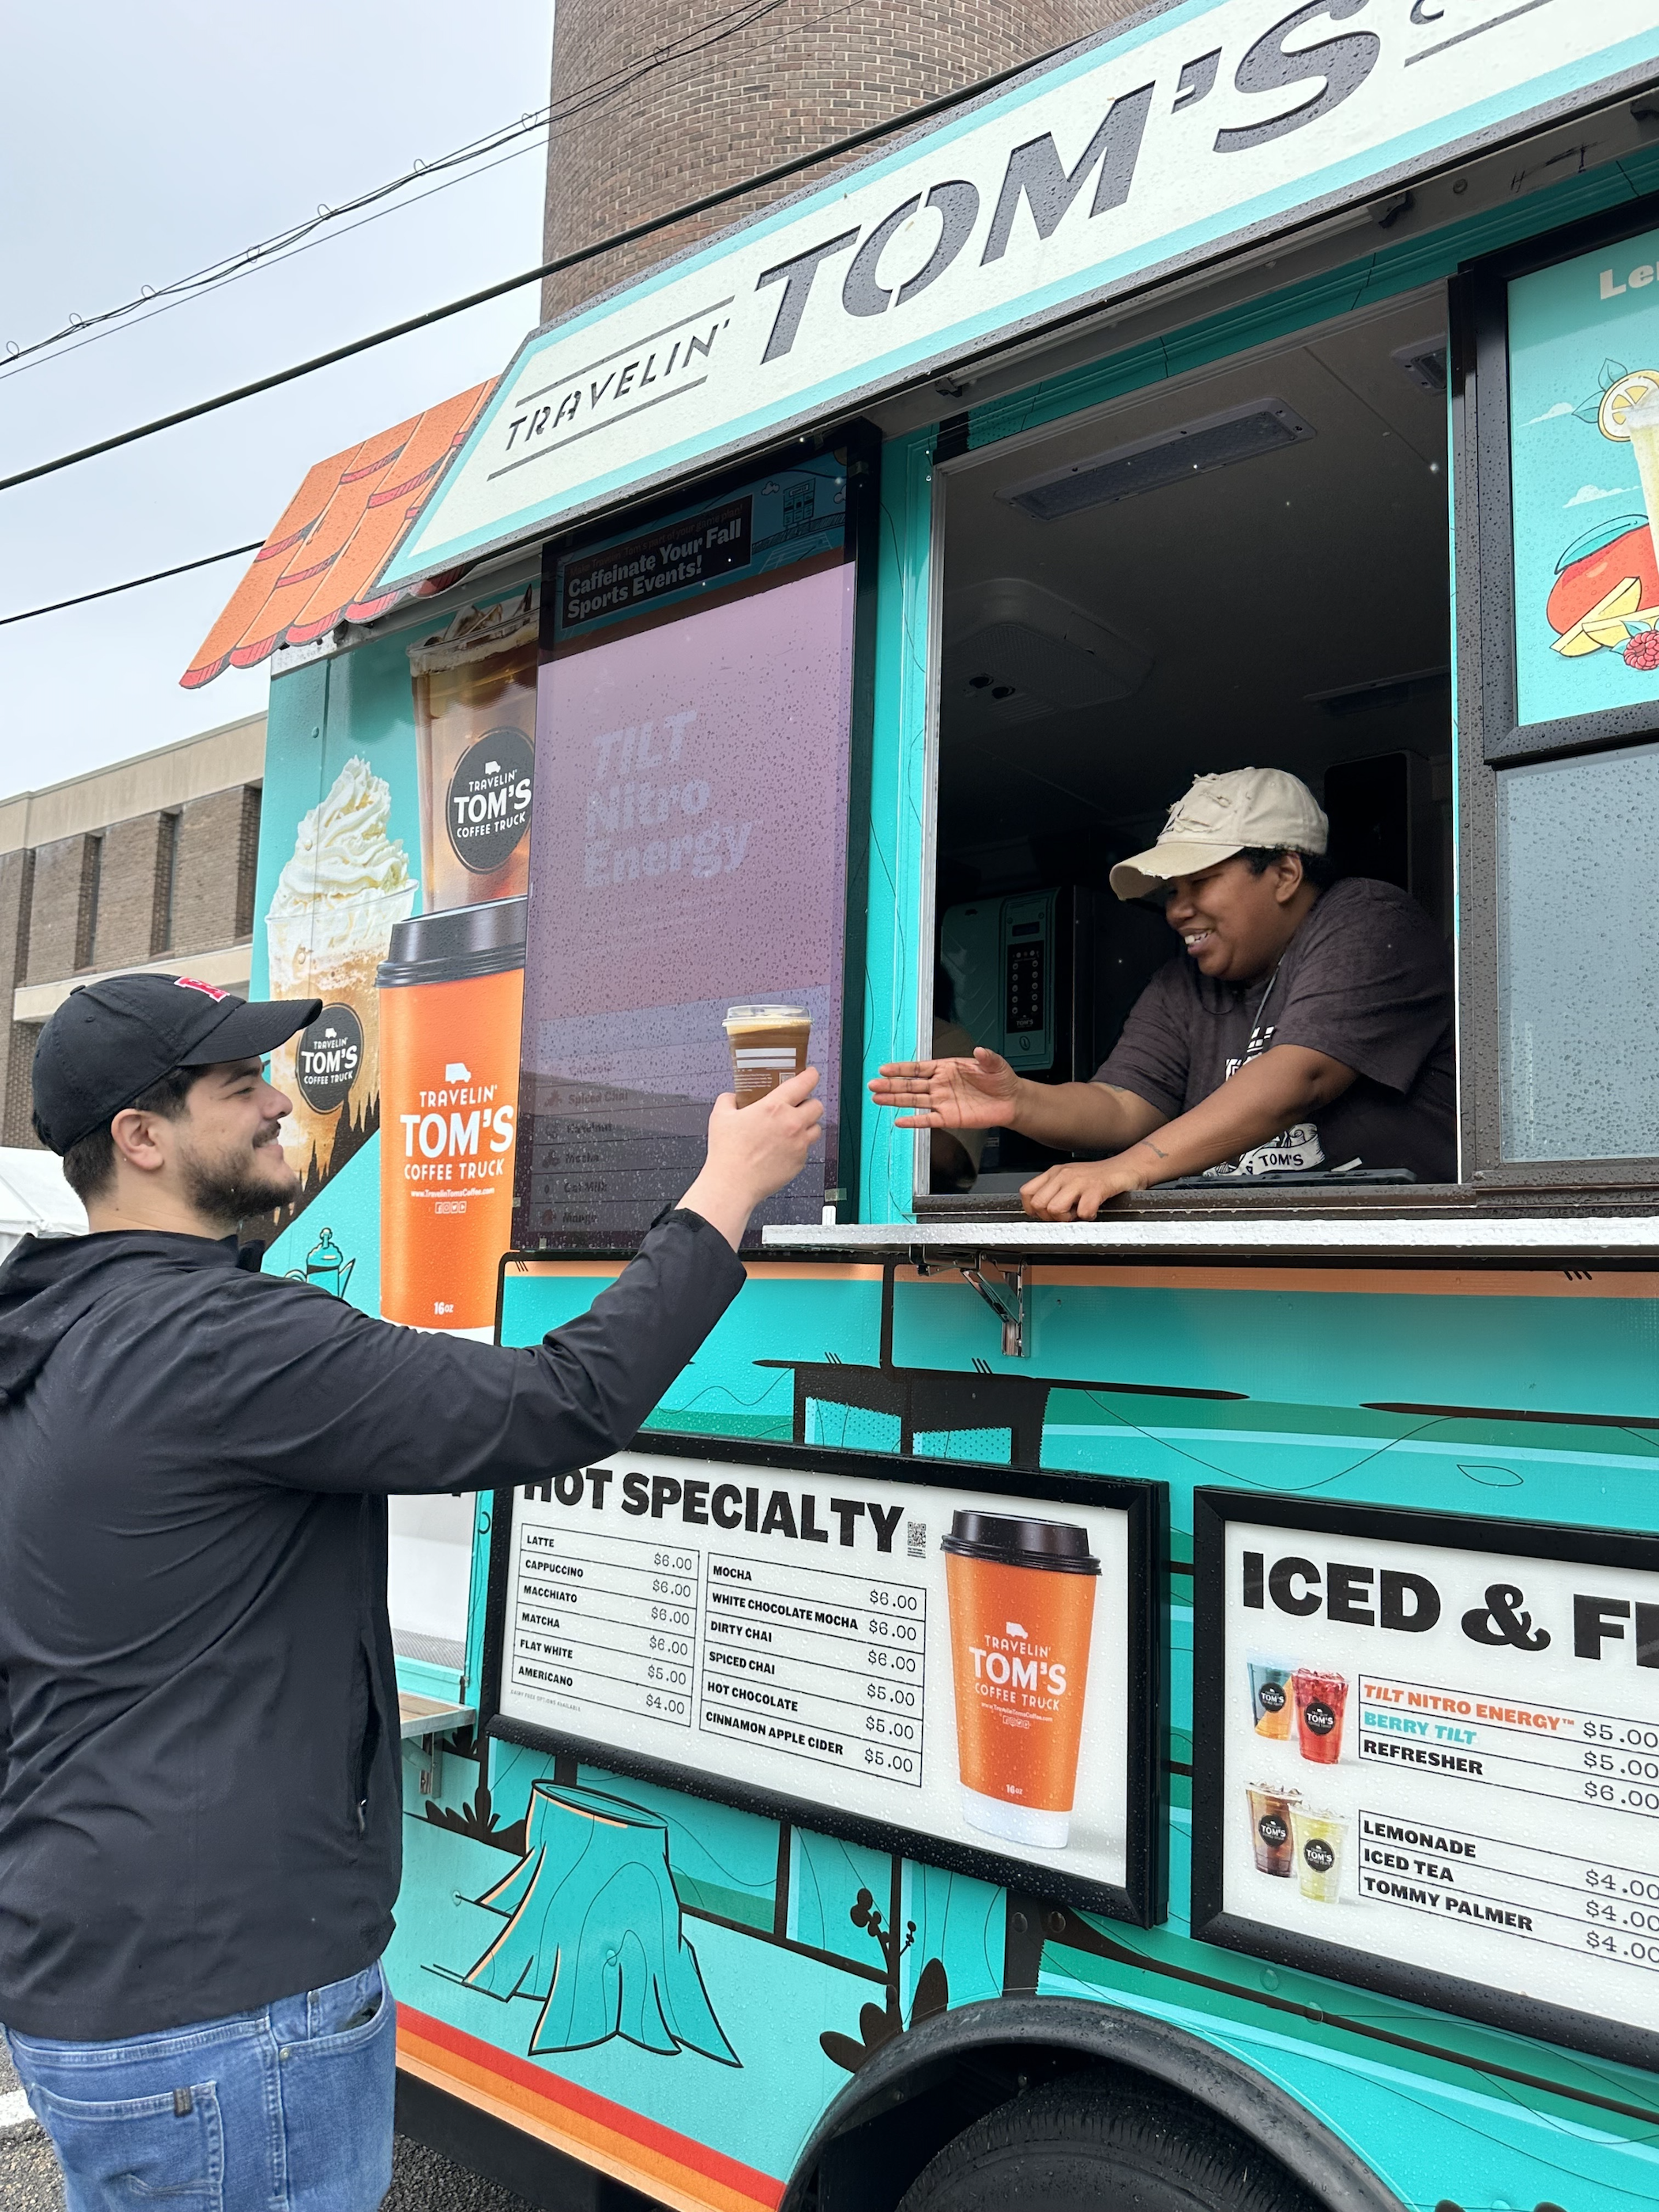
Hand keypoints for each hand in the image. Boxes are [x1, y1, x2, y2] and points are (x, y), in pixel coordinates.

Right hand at [677, 1068, 823, 1248]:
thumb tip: (733, 1097)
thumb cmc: (727, 1152)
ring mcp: (799, 1144)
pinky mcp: (800, 1162)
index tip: (811, 1073)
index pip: (804, 1083)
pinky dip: (799, 1146)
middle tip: (797, 1106)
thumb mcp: (720, 1116)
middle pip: (817, 1105)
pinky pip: (806, 1149)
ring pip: (816, 1128)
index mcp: (774, 1107)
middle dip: (809, 1103)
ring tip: (792, 1128)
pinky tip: (783, 1148)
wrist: (733, 1184)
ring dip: (807, 1125)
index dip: (810, 1075)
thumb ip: (729, 1100)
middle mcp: (792, 1124)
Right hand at [869, 1047, 1018, 1129]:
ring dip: (895, 1100)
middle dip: (891, 1085)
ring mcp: (942, 1102)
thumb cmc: (1001, 1080)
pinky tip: (900, 1121)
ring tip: (877, 1099)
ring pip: (914, 1101)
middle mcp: (940, 1085)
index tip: (884, 1069)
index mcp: (946, 1068)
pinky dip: (914, 1121)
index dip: (901, 1069)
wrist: (1011, 1101)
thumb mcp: (995, 1064)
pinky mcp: (948, 1118)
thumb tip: (980, 1050)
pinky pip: (927, 1120)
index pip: (919, 1068)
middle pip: (910, 1085)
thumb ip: (987, 1058)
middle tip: (873, 1085)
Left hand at [1019, 1152, 1151, 1222]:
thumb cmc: (1100, 1177)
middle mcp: (1063, 1175)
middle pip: (1038, 1205)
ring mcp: (1079, 1181)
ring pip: (1054, 1209)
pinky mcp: (1096, 1188)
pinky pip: (1083, 1211)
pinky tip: (1094, 1211)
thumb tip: (1040, 1213)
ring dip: (1068, 1218)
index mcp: (1054, 1173)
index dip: (1034, 1210)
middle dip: (1051, 1217)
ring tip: (1079, 1212)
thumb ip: (1054, 1192)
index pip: (1027, 1193)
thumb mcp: (1070, 1180)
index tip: (1047, 1215)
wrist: (1127, 1167)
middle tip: (1068, 1215)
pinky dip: (1088, 1217)